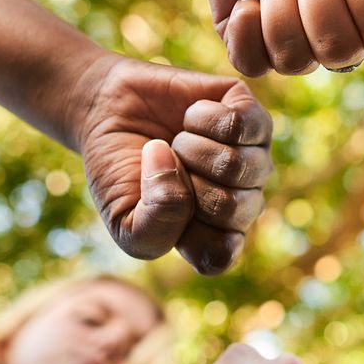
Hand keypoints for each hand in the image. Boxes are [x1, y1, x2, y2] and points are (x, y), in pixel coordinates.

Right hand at [76, 57, 272, 274]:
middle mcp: (244, 200)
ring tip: (176, 142)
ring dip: (189, 148)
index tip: (156, 207)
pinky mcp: (254, 117)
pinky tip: (190, 118)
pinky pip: (240, 124)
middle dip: (181, 182)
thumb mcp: (123, 219)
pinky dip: (201, 117)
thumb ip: (154, 228)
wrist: (110, 110)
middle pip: (229, 207)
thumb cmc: (120, 171)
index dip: (180, 230)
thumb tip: (176, 172)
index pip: (219, 254)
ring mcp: (254, 159)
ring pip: (235, 164)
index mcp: (216, 235)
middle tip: (166, 166)